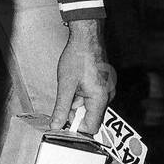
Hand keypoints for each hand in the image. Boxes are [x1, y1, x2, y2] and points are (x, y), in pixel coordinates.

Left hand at [49, 19, 114, 134]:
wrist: (86, 36)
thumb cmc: (78, 57)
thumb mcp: (66, 85)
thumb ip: (61, 108)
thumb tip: (56, 125)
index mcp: (100, 98)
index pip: (91, 127)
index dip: (76, 128)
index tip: (63, 122)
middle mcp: (108, 96)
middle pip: (91, 117)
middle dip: (75, 112)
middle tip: (64, 98)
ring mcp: (107, 90)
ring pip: (90, 107)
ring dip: (77, 102)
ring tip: (70, 86)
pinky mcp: (104, 84)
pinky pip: (92, 97)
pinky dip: (81, 95)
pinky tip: (75, 83)